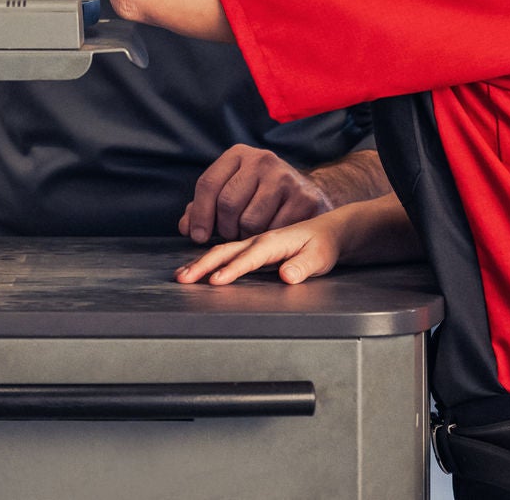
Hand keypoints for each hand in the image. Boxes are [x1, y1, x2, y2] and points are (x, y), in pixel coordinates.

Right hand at [175, 211, 346, 286]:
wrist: (327, 228)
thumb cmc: (323, 244)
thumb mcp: (320, 257)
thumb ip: (304, 266)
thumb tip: (288, 275)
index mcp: (275, 241)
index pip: (251, 257)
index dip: (233, 269)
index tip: (215, 281)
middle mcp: (259, 239)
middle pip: (227, 251)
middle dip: (203, 264)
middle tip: (183, 279)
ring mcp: (253, 241)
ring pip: (222, 249)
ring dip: (200, 262)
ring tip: (181, 275)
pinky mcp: (251, 246)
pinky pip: (225, 249)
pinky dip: (207, 258)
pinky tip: (195, 266)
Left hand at [180, 144, 332, 242]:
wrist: (305, 192)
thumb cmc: (258, 194)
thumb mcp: (230, 191)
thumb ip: (204, 207)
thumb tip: (186, 227)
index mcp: (238, 154)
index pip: (208, 183)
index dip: (199, 214)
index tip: (197, 236)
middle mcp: (262, 159)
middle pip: (227, 203)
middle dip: (224, 227)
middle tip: (230, 234)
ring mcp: (285, 177)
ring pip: (250, 221)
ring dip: (245, 236)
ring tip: (250, 232)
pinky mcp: (303, 197)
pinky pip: (274, 231)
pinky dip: (268, 239)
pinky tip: (270, 233)